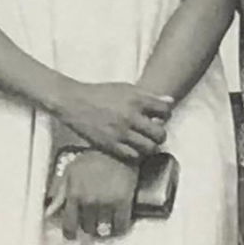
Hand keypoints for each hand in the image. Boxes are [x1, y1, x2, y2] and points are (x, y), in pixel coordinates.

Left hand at [46, 150, 138, 241]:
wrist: (117, 149)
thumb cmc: (93, 159)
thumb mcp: (70, 173)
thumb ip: (60, 194)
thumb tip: (49, 213)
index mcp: (74, 194)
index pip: (69, 226)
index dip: (70, 233)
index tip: (72, 235)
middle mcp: (89, 201)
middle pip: (87, 228)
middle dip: (88, 225)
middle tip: (91, 219)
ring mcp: (107, 203)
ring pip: (103, 229)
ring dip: (103, 227)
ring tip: (104, 220)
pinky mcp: (124, 202)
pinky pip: (121, 226)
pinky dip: (119, 228)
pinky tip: (117, 224)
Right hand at [55, 81, 172, 160]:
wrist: (73, 102)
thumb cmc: (100, 93)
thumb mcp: (125, 88)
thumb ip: (149, 95)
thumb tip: (170, 101)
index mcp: (136, 99)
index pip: (165, 111)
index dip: (165, 116)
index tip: (158, 118)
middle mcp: (130, 116)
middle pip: (160, 133)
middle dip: (159, 135)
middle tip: (152, 134)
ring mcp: (120, 132)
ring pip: (149, 148)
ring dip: (149, 147)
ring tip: (143, 143)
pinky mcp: (110, 145)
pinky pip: (132, 156)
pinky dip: (135, 154)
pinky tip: (131, 149)